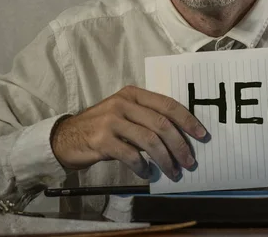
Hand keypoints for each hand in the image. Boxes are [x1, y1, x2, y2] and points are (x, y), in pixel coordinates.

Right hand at [51, 85, 206, 180]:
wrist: (66, 137)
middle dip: (180, 145)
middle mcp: (123, 103)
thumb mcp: (125, 113)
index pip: (167, 104)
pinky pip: (131, 155)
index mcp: (133, 94)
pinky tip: (148, 172)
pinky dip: (143, 166)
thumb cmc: (102, 126)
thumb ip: (147, 117)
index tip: (202, 134)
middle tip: (190, 161)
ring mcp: (111, 120)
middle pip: (162, 124)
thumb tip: (180, 136)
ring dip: (166, 159)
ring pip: (150, 141)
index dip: (187, 120)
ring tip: (174, 172)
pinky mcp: (102, 140)